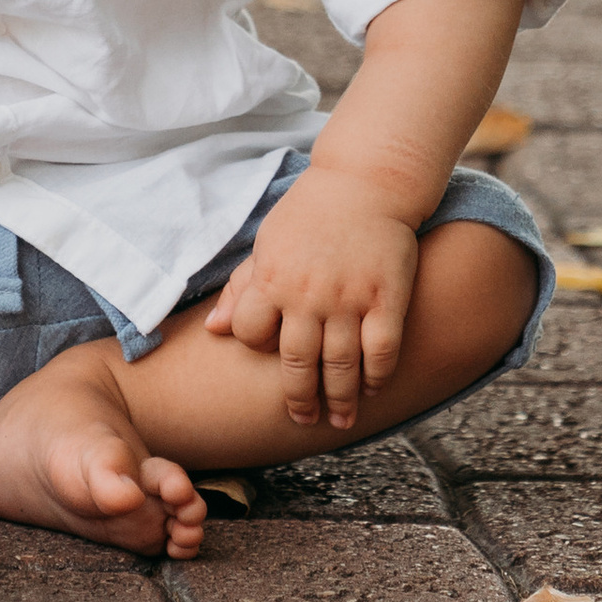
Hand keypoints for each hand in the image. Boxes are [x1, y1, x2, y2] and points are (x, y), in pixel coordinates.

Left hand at [203, 167, 418, 431]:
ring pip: (340, 365)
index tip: (272, 350)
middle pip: (296, 363)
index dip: (258, 346)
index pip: (250, 334)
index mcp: (272, 279)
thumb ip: (241, 288)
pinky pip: (382, 350)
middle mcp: (308, 295)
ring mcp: (350, 298)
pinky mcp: (388, 297)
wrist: (365, 181)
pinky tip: (373, 388)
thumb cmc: (309, 213)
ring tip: (340, 420)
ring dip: (339, 400)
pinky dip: (377, 376)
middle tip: (304, 419)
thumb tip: (214, 330)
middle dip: (299, 398)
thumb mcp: (266, 244)